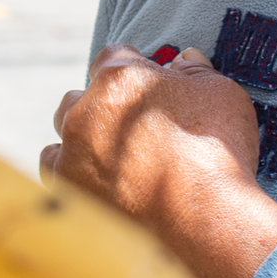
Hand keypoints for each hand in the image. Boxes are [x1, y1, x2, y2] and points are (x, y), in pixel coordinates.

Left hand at [40, 45, 276, 277]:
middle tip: (133, 126)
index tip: (147, 84)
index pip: (115, 55)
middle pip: (83, 94)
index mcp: (121, 78)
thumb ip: (197, 71)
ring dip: (82, 135)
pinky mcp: (69, 189)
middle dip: (103, 104)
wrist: (206, 222)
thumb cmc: (218, 153)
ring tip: (110, 153)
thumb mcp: (222, 94)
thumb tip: (185, 58)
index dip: (133, 66)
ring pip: (64, 129)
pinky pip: (54, 167)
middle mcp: (86, 109)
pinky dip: (70, 168)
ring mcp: (72, 151)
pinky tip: (93, 176)